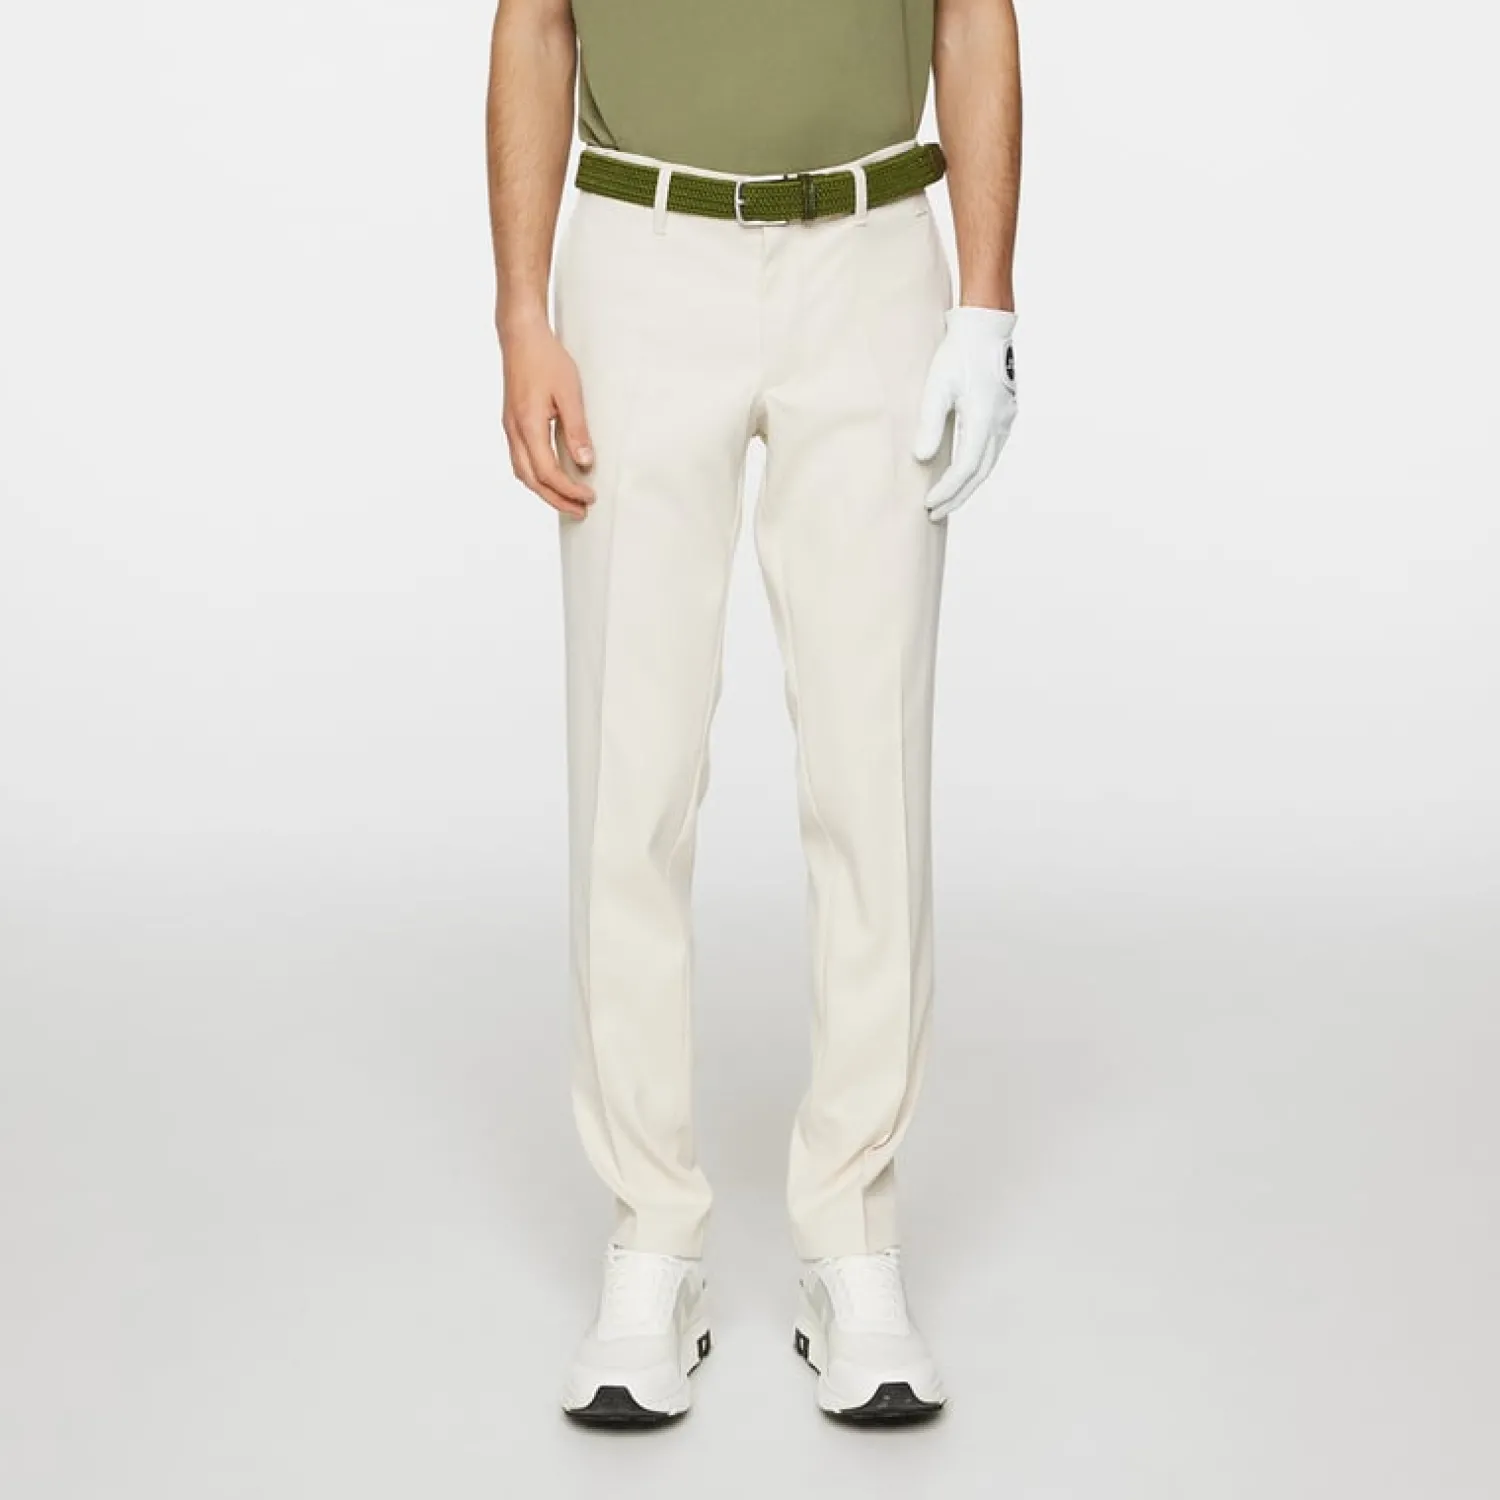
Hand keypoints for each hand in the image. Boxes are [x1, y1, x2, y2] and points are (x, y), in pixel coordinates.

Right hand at [500, 317, 595, 517]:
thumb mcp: (569, 393)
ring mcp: (510, 427)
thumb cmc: (546, 358)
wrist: (520, 335)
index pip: (548, 472)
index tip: (590, 497)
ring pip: (523, 472)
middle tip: (580, 511)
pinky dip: (537, 475)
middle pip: (532, 480)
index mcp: (528, 425)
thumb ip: (577, 430)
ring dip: (545, 490)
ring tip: (568, 499)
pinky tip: (553, 476)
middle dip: (556, 499)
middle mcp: (514, 431)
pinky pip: (521, 459)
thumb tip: (585, 463)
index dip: (569, 490)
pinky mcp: (512, 423)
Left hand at [912, 307, 1017, 521]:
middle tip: (935, 514)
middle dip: (957, 496)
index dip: (947, 490)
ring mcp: (1006, 420)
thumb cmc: (958, 354)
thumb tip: (921, 459)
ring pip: (988, 464)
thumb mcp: (937, 387)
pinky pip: (991, 451)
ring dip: (967, 485)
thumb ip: (929, 424)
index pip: (965, 467)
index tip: (928, 504)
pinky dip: (976, 469)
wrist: (986, 327)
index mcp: (984, 418)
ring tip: (946, 501)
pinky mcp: (1005, 414)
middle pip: (979, 473)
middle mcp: (1000, 423)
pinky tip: (962, 474)